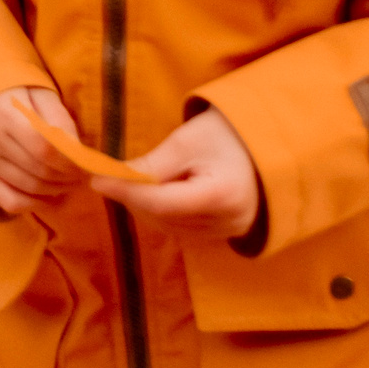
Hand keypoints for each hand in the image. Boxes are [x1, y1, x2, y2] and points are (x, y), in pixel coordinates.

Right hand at [0, 86, 92, 215]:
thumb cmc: (20, 95)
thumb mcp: (43, 95)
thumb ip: (61, 121)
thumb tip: (78, 154)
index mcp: (3, 112)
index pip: (43, 148)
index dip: (69, 162)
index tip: (85, 166)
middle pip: (38, 170)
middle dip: (67, 178)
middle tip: (82, 177)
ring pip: (28, 188)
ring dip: (56, 191)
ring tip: (69, 183)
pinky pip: (10, 202)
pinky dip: (35, 204)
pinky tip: (49, 196)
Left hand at [96, 107, 260, 239]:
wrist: (271, 143)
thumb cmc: (229, 134)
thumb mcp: (188, 141)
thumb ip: (152, 163)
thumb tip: (109, 177)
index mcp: (220, 196)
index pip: (160, 202)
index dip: (125, 191)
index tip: (97, 179)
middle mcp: (227, 222)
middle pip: (163, 217)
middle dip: (134, 197)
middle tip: (112, 176)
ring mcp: (228, 232)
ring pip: (170, 227)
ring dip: (147, 206)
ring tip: (137, 180)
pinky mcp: (226, 234)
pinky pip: (183, 229)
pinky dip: (164, 213)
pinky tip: (159, 192)